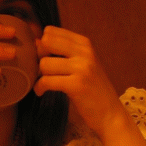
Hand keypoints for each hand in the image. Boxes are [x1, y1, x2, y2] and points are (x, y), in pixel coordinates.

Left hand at [35, 26, 145, 145]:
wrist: (110, 113)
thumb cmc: (92, 89)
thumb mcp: (83, 64)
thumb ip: (63, 52)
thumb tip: (36, 41)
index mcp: (85, 44)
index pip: (51, 32)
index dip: (41, 46)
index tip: (44, 59)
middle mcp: (84, 52)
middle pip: (45, 43)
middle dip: (38, 58)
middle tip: (42, 72)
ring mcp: (82, 68)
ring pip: (44, 64)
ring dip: (38, 76)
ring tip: (43, 84)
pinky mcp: (76, 85)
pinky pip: (46, 80)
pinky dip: (39, 87)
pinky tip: (41, 92)